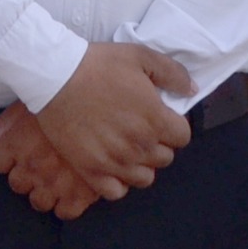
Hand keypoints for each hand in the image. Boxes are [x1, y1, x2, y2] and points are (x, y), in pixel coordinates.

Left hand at [0, 103, 103, 216]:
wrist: (106, 102)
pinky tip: (73, 191)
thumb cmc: (65, 95)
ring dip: (45, 191)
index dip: (8, 157)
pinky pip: (66, 212)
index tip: (20, 151)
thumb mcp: (32, 100)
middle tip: (41, 163)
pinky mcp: (81, 194)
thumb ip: (5, 124)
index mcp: (16, 144)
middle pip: (17, 184)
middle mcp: (32, 167)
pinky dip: (68, 205)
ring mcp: (55, 184)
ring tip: (57, 178)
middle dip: (26, 175)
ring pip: (38, 201)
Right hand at [33, 43, 191, 196]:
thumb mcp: (140, 56)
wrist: (55, 77)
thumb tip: (192, 89)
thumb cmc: (98, 65)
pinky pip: (116, 192)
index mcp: (155, 119)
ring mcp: (115, 162)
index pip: (183, 137)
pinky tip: (112, 164)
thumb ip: (172, 73)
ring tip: (127, 148)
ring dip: (141, 164)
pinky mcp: (91, 171)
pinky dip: (118, 181)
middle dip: (158, 144)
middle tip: (141, 129)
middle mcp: (139, 146)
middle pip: (165, 158)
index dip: (173, 126)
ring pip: (144, 178)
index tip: (160, 117)